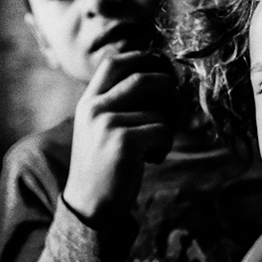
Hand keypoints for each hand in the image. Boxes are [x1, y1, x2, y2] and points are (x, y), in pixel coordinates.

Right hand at [63, 51, 178, 229]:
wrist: (89, 204)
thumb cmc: (106, 165)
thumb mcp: (103, 128)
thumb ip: (121, 104)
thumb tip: (166, 79)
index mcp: (89, 101)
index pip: (116, 62)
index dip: (144, 58)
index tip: (164, 65)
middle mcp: (95, 107)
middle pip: (145, 78)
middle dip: (169, 90)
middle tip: (173, 110)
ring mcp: (107, 123)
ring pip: (160, 111)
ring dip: (168, 128)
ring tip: (153, 147)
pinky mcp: (123, 141)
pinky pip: (163, 131)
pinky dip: (165, 146)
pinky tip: (150, 160)